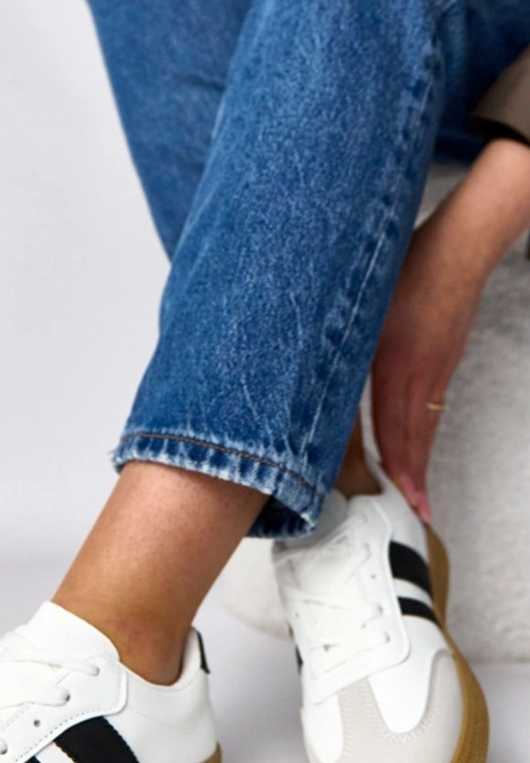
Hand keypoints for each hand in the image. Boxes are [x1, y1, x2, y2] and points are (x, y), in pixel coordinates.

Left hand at [371, 138, 529, 521]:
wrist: (459, 246)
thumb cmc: (406, 267)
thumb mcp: (361, 303)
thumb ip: (336, 339)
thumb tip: (303, 370)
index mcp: (394, 363)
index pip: (393, 429)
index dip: (396, 468)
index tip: (400, 499)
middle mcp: (419, 374)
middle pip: (413, 437)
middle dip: (412, 479)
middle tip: (415, 515)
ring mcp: (435, 370)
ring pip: (423, 425)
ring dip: (416, 461)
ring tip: (417, 495)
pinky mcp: (442, 361)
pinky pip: (431, 408)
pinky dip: (422, 434)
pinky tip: (415, 447)